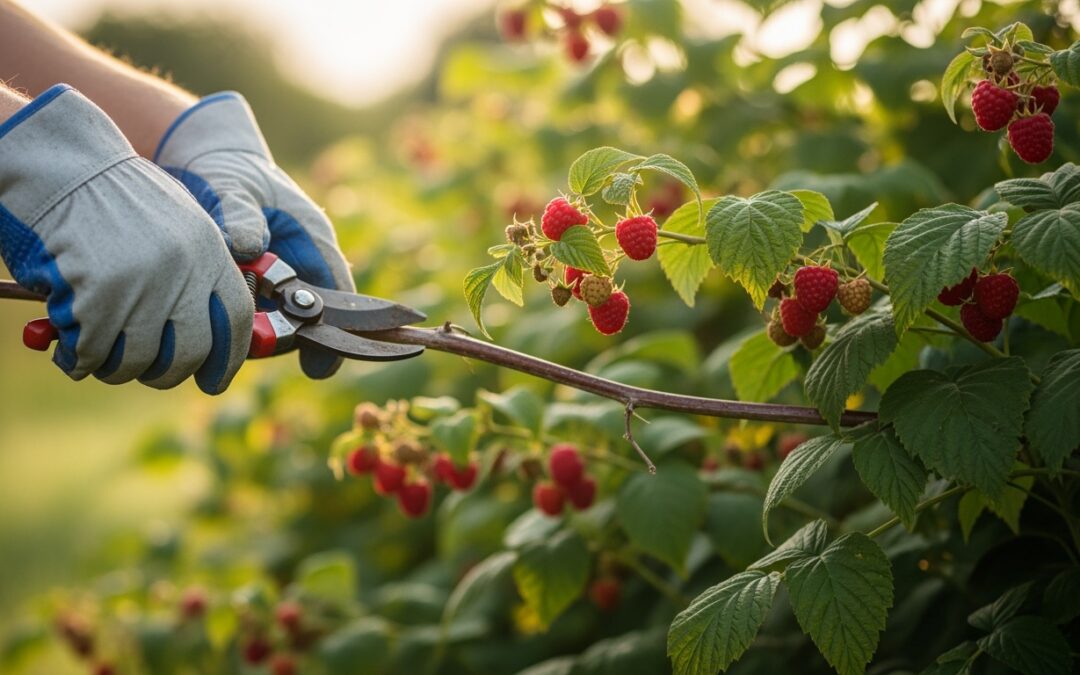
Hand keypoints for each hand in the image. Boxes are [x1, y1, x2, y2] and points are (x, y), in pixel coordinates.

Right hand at [0, 85, 252, 393]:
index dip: (227, 360)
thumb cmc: (117, 198)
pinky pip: (92, 350)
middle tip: (148, 372)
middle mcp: (183, 272)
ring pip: (138, 360)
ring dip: (117, 369)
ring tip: (102, 358)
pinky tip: (70, 352)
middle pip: (189, 353)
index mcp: (210, 253)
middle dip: (166, 373)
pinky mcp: (97, 294)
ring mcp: (141, 285)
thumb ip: (200, 274)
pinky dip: (78, 359)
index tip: (213, 380)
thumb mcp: (181, 225)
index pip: (236, 323)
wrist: (64, 166)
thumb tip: (210, 335)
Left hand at [154, 92, 353, 378]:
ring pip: (274, 326)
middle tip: (238, 336)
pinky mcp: (253, 293)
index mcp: (313, 240)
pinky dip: (228, 323)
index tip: (319, 368)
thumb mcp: (231, 186)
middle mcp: (302, 268)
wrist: (203, 163)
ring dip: (246, 330)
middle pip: (303, 322)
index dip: (334, 334)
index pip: (338, 295)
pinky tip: (200, 309)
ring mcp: (278, 284)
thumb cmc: (225, 171)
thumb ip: (238, 214)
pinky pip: (247, 322)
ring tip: (209, 310)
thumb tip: (247, 249)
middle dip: (275, 334)